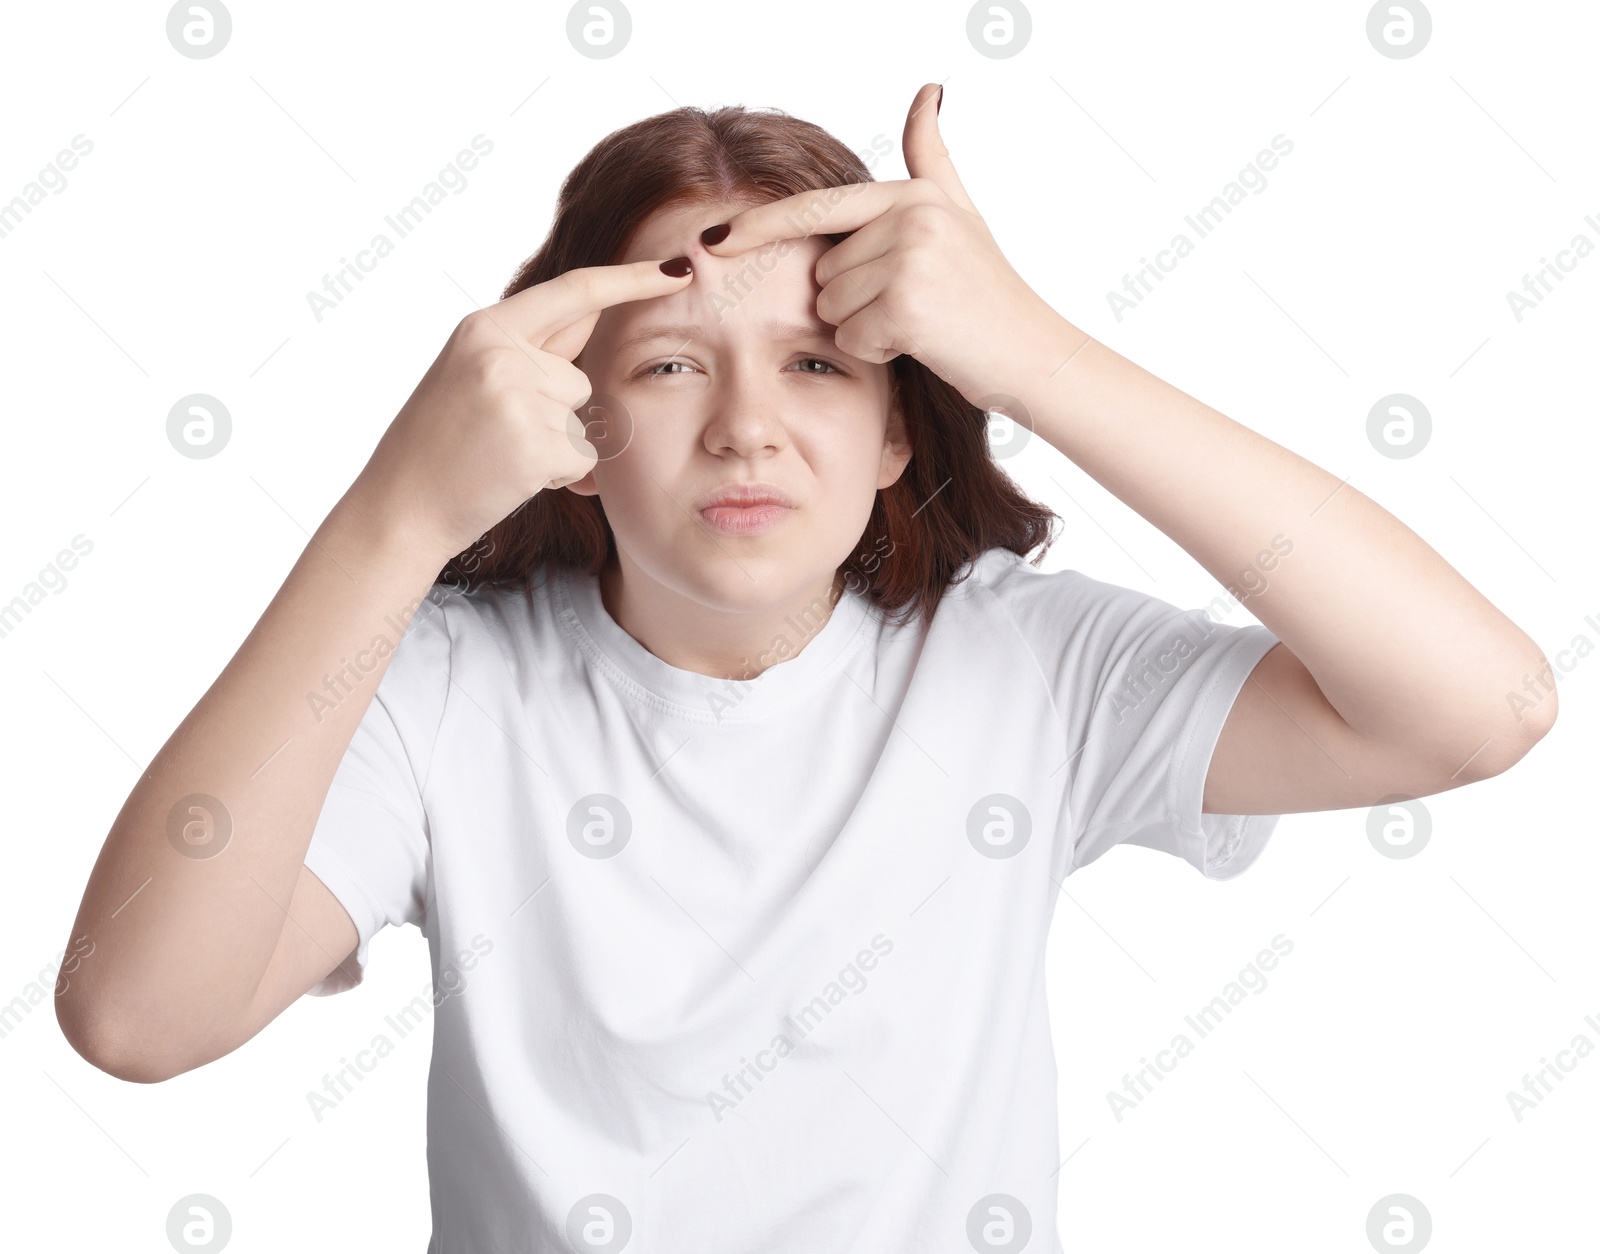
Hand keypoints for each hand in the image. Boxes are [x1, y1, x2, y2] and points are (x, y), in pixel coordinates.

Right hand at [347, 260, 693, 563]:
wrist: (400, 507)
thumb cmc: (438, 445)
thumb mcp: (471, 373)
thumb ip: (528, 348)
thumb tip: (595, 314)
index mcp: (485, 328)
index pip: (574, 291)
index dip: (629, 281)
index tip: (676, 270)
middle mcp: (502, 353)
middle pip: (577, 377)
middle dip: (553, 413)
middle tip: (493, 435)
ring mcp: (519, 397)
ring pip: (581, 419)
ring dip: (553, 444)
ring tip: (497, 454)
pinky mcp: (536, 444)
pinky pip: (583, 457)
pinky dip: (558, 476)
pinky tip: (511, 477)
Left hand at [700, 82, 1068, 406]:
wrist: (1033, 353)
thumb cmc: (990, 293)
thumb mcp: (960, 214)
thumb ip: (933, 158)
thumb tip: (927, 90)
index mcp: (912, 195)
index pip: (818, 208)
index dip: (760, 227)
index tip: (712, 243)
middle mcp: (910, 216)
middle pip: (823, 271)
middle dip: (853, 299)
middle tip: (912, 307)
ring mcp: (909, 258)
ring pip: (832, 306)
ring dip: (865, 326)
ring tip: (919, 324)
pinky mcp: (907, 305)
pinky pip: (851, 337)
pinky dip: (879, 351)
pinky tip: (921, 344)